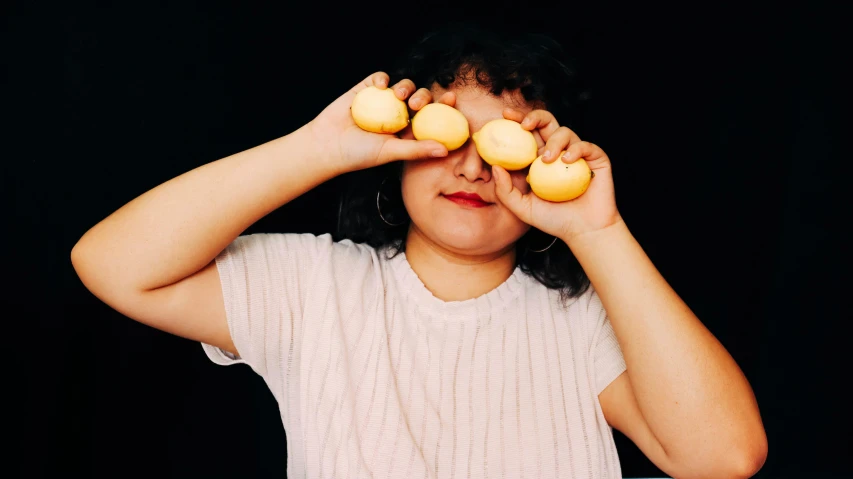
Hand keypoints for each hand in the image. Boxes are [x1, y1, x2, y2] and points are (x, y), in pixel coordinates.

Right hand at [307, 71, 452, 174]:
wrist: (327, 145)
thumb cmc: (359, 155)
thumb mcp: (390, 152)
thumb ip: (416, 149)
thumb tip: (445, 150)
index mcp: (408, 131)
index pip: (432, 117)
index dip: (444, 106)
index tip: (452, 99)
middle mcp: (398, 115)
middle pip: (420, 99)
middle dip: (424, 97)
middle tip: (416, 104)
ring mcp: (383, 101)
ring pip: (403, 86)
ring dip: (406, 86)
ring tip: (398, 95)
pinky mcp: (366, 90)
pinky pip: (379, 78)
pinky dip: (383, 78)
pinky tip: (382, 85)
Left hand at [492, 108, 621, 241]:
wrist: (583, 231)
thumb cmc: (553, 220)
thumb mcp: (522, 208)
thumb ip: (505, 190)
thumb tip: (496, 166)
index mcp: (540, 159)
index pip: (528, 134)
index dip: (517, 120)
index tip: (504, 117)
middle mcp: (558, 152)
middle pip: (547, 123)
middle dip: (535, 116)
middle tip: (524, 125)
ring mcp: (577, 155)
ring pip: (565, 132)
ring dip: (554, 141)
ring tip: (548, 159)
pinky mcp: (596, 159)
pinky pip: (586, 146)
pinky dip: (576, 149)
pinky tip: (567, 159)